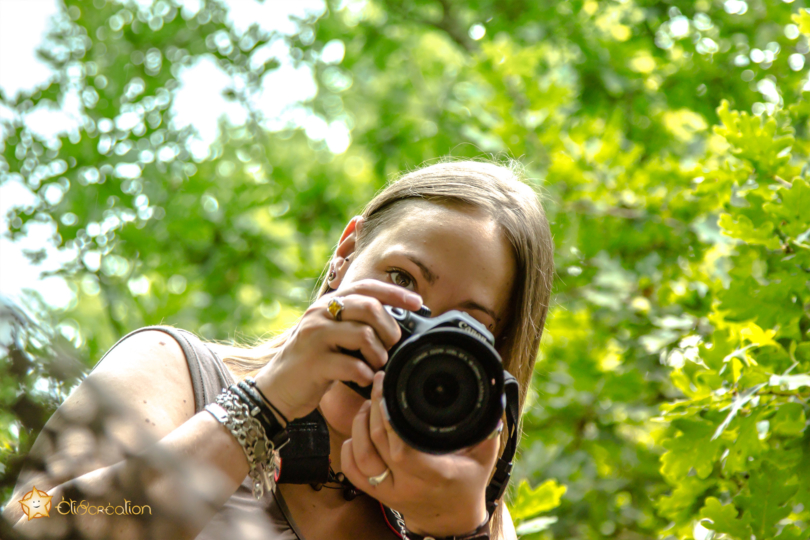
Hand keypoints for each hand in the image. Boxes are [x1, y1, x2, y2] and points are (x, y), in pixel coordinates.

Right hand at [253, 279, 421, 421]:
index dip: (396, 293)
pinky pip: (352, 365)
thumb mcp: (333, 336)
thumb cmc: (313, 362)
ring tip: (376, 364)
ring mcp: (315, 337)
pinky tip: (364, 379)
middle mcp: (320, 314)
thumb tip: (396, 324)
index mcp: (328, 304)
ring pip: (364, 335)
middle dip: (390, 328)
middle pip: (369, 307)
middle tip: (391, 345)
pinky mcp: (313, 363)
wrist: (275, 388)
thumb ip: (356, 324)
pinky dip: (365, 374)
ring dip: (379, 354)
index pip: (367, 287)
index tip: (419, 303)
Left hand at [341, 372, 500, 536]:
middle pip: (377, 443)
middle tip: (380, 383)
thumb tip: (491, 397)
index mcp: (434, 474)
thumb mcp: (485, 455)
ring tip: (371, 403)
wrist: (452, 520)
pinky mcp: (377, 494)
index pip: (403, 448)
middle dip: (374, 407)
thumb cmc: (469, 481)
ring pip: (360, 455)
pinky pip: (351, 471)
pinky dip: (349, 447)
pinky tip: (359, 430)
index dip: (391, 419)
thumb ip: (487, 427)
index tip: (391, 390)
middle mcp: (407, 485)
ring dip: (360, 424)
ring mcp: (389, 491)